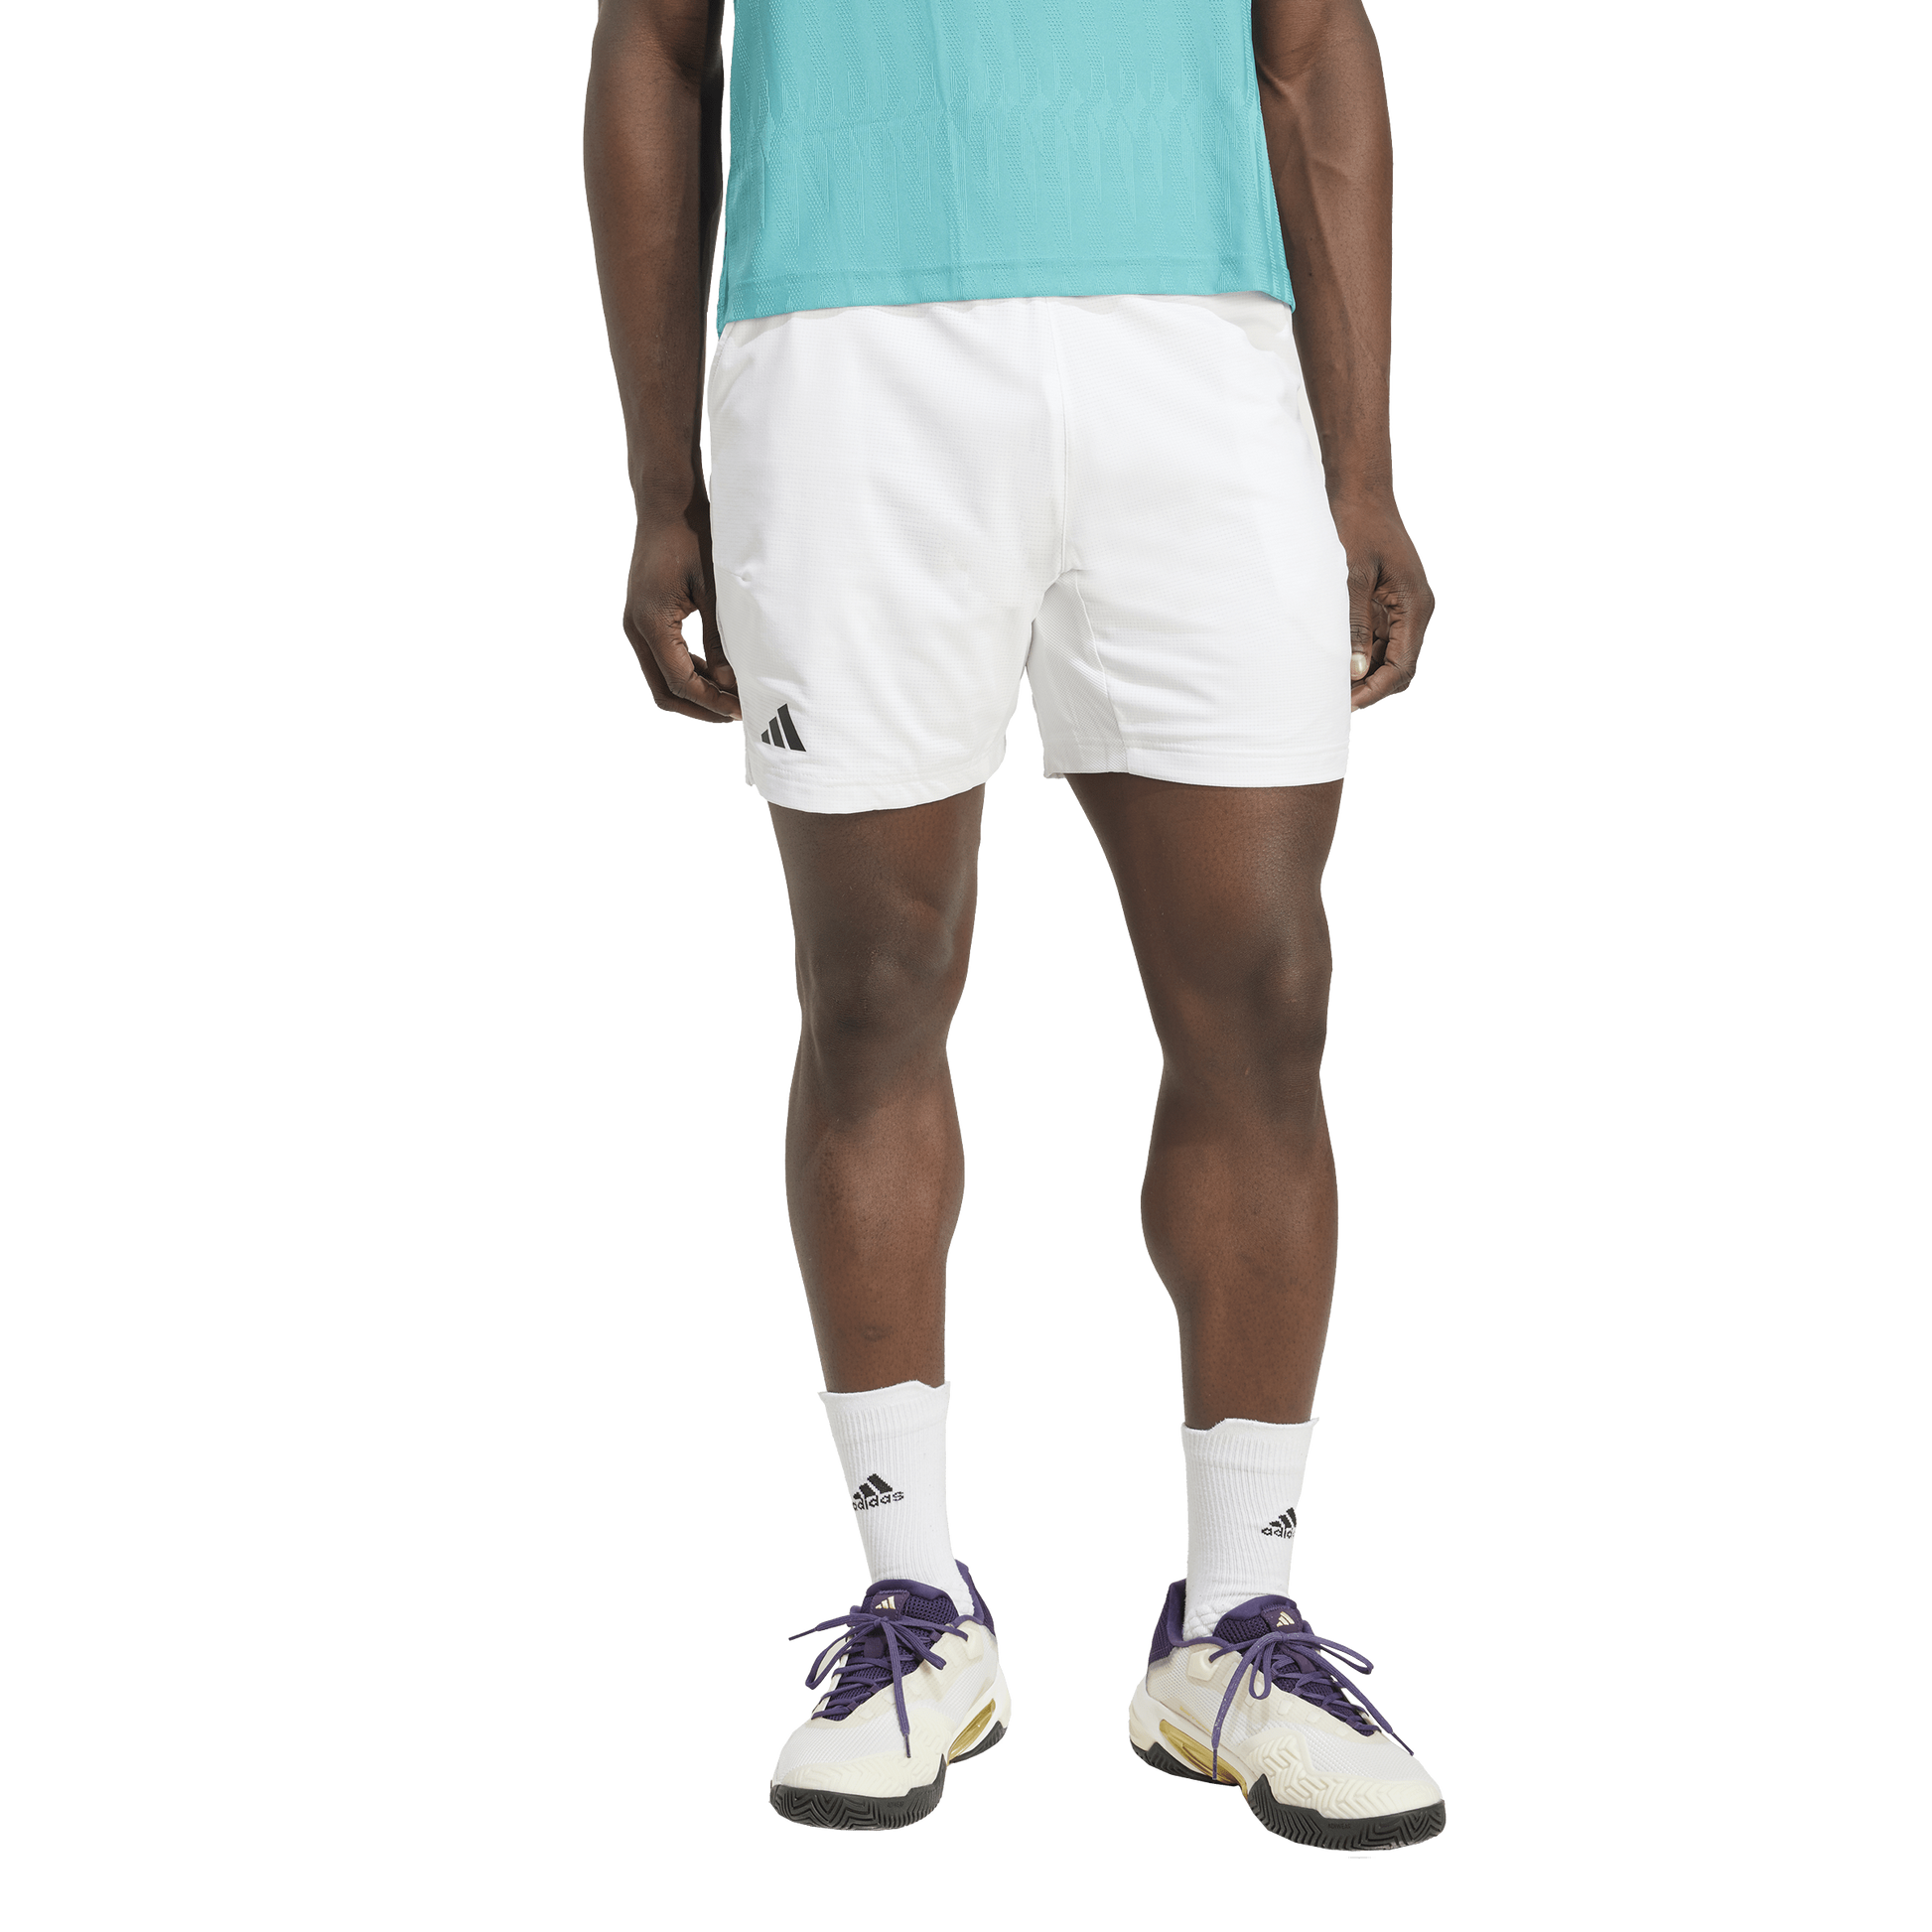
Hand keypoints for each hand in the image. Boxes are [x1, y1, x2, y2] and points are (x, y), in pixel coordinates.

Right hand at [622, 509, 741, 723]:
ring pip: (661, 677)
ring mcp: (635, 623)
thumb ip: (719, 640)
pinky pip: (661, 657)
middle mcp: (636, 628)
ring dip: (693, 691)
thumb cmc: (693, 538)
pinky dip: (686, 671)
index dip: (711, 701)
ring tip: (730, 697)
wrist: (668, 504)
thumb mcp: (714, 591)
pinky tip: (715, 674)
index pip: (680, 680)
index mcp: (652, 622)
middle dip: (699, 707)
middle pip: (664, 690)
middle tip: (735, 714)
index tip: (741, 710)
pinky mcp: (642, 617)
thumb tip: (730, 684)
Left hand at [1333, 496, 1434, 712]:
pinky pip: (1380, 637)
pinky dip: (1362, 653)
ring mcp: (1403, 605)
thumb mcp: (1352, 578)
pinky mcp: (1389, 600)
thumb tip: (1356, 671)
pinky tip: (1336, 661)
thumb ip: (1356, 626)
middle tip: (1334, 702)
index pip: (1401, 665)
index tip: (1345, 704)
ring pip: (1389, 654)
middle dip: (1371, 687)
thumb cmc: (1356, 527)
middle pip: (1399, 666)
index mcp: (1414, 605)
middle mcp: (1415, 609)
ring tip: (1330, 685)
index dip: (1375, 689)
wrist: (1361, 490)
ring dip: (1365, 672)